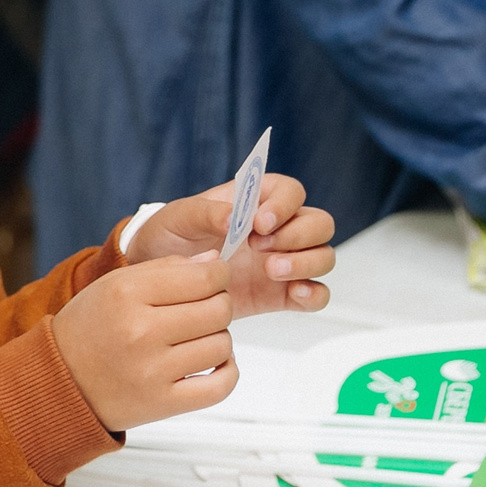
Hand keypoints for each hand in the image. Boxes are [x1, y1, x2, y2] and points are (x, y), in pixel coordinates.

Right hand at [51, 256, 237, 430]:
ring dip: (218, 339)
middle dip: (219, 305)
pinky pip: (221, 386)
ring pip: (222, 345)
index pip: (204, 278)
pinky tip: (213, 363)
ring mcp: (152, 371)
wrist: (60, 382)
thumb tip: (215, 263)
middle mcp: (140, 331)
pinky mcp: (162, 403)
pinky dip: (227, 372)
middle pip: (219, 310)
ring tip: (198, 337)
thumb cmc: (89, 330)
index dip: (219, 275)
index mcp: (127, 294)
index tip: (214, 280)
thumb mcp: (115, 284)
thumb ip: (167, 268)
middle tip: (204, 309)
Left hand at [120, 174, 335, 316]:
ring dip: (306, 262)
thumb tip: (232, 217)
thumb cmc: (171, 237)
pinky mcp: (283, 294)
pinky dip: (314, 294)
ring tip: (270, 271)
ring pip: (324, 256)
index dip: (283, 205)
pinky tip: (294, 294)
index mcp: (258, 200)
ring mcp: (285, 261)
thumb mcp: (178, 218)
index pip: (291, 192)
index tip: (259, 223)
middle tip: (261, 248)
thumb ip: (205, 213)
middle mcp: (280, 229)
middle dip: (298, 235)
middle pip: (319, 224)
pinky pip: (317, 293)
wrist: (162, 281)